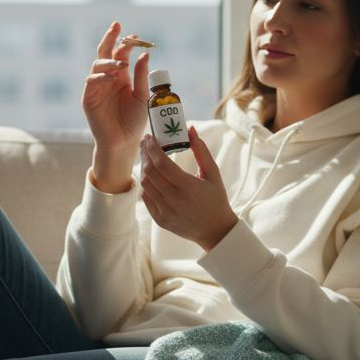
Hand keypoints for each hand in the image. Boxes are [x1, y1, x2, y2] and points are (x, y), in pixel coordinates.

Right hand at [81, 21, 149, 154]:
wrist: (123, 142)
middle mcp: (107, 78)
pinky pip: (91, 81)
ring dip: (109, 61)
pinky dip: (101, 77)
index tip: (136, 36)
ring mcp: (96, 87)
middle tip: (117, 26)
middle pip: (105, 52)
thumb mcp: (142, 96)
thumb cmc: (134, 121)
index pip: (120, 53)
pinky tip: (113, 77)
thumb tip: (145, 54)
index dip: (126, 43)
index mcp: (120, 76)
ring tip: (121, 64)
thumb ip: (141, 76)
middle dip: (110, 38)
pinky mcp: (88, 98)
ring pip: (97, 65)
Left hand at [139, 125, 239, 251]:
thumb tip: (190, 129)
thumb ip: (201, 150)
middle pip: (149, 172)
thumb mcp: (213, 173)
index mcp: (188, 187)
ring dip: (144, 168)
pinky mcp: (160, 220)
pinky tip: (151, 176)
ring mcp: (165, 211)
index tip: (150, 137)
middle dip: (145, 154)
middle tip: (146, 144)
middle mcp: (174, 200)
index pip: (161, 163)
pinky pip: (146, 198)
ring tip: (148, 157)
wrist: (215, 231)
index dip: (152, 148)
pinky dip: (146, 184)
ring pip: (145, 184)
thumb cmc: (216, 199)